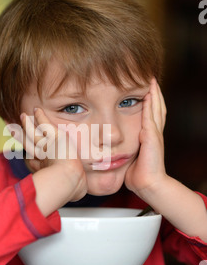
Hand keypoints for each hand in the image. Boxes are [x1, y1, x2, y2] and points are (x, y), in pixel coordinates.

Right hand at [20, 108, 86, 202]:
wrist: (68, 179)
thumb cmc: (72, 187)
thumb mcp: (74, 190)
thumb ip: (73, 189)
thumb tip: (79, 193)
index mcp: (44, 169)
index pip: (32, 160)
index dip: (29, 156)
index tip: (27, 155)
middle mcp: (41, 156)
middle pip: (28, 144)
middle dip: (20, 136)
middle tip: (11, 130)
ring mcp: (46, 145)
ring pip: (33, 133)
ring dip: (27, 123)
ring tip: (23, 116)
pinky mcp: (53, 136)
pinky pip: (44, 123)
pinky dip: (40, 116)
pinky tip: (36, 110)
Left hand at [124, 78, 166, 198]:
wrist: (149, 184)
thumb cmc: (137, 175)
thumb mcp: (129, 158)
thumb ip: (123, 150)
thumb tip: (108, 149)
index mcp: (149, 137)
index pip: (151, 114)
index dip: (149, 102)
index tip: (145, 90)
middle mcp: (154, 133)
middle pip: (157, 108)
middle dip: (154, 93)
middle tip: (151, 79)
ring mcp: (155, 134)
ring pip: (156, 109)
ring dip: (154, 94)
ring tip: (151, 82)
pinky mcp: (152, 137)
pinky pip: (150, 117)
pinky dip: (150, 105)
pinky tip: (147, 95)